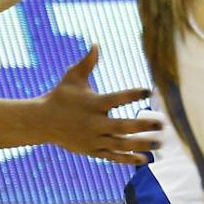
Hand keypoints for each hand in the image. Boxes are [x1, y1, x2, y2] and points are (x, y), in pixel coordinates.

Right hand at [33, 46, 161, 163]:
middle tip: (162, 124)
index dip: (134, 94)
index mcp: (93, 103)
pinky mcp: (91, 150)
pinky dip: (127, 159)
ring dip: (141, 144)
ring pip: (120, 144)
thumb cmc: (60, 96)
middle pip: (123, 126)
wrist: (41, 122)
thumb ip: (87, 62)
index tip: (149, 91)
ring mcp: (93, 139)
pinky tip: (144, 158)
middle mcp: (94, 123)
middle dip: (143, 126)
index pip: (117, 99)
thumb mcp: (72, 77)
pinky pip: (112, 156)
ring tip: (159, 143)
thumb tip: (96, 44)